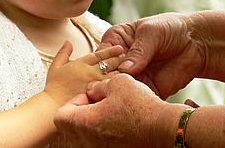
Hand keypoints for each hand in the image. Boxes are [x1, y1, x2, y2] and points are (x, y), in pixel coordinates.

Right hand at [44, 41, 123, 105]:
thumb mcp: (55, 66)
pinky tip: (127, 86)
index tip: (120, 48)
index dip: (111, 50)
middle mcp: (90, 72)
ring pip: (113, 75)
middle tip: (129, 58)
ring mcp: (94, 84)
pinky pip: (112, 89)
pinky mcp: (96, 96)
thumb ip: (63, 53)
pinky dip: (120, 86)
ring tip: (132, 70)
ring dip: (122, 71)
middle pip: (110, 63)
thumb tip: (68, 41)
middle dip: (120, 59)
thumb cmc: (53, 88)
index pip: (100, 54)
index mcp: (82, 63)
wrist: (51, 106)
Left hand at [54, 74, 180, 147]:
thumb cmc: (140, 106)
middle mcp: (90, 141)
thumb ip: (98, 86)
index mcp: (86, 123)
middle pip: (74, 127)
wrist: (164, 128)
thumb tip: (93, 90)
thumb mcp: (117, 82)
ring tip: (115, 107)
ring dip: (97, 119)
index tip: (89, 96)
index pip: (60, 116)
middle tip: (101, 101)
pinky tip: (124, 118)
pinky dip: (109, 128)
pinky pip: (103, 139)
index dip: (72, 102)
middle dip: (84, 111)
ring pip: (89, 134)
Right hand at [99, 13, 205, 98]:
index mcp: (115, 41)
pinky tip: (137, 105)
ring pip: (117, 91)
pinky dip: (135, 104)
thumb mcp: (152, 33)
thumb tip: (125, 70)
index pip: (100, 55)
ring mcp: (131, 77)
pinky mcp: (144, 91)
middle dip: (106, 85)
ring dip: (119, 97)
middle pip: (105, 76)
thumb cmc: (170, 29)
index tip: (106, 73)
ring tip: (125, 99)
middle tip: (113, 90)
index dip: (99, 66)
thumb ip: (138, 51)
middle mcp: (118, 61)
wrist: (196, 43)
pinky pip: (135, 100)